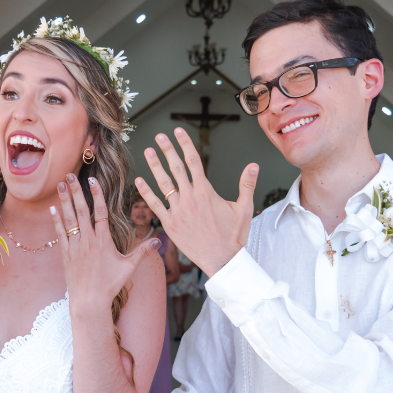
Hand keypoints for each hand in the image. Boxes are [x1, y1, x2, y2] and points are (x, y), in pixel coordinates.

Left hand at [51, 173, 159, 314]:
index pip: (101, 212)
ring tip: (61, 185)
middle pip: (82, 211)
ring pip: (69, 219)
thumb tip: (159, 241)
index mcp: (104, 241)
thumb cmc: (110, 285)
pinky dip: (56, 220)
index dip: (97, 195)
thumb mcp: (129, 267)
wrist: (89, 301)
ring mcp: (75, 246)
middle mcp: (88, 240)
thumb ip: (143, 251)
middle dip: (76, 192)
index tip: (93, 180)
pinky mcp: (66, 254)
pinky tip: (53, 208)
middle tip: (70, 175)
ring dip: (65, 201)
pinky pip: (60, 234)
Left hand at [136, 128, 258, 277]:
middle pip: (176, 168)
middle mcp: (190, 198)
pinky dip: (146, 192)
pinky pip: (155, 205)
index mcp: (206, 192)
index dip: (185, 144)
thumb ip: (247, 185)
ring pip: (164, 184)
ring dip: (155, 166)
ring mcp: (178, 211)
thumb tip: (254, 166)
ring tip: (148, 151)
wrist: (222, 260)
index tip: (178, 131)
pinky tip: (139, 180)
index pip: (194, 161)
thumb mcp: (244, 208)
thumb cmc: (233, 236)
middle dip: (167, 150)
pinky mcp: (170, 224)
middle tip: (160, 136)